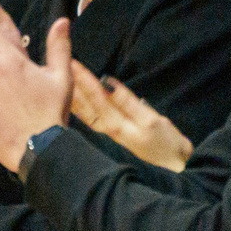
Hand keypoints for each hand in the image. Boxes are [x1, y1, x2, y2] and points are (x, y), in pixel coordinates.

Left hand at [66, 65, 190, 170]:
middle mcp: (106, 129)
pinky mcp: (110, 136)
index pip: (96, 96)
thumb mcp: (152, 121)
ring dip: (73, 96)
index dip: (84, 79)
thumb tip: (108, 84)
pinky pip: (88, 118)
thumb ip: (128, 103)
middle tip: (57, 65)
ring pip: (84, 112)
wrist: (173, 167)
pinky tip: (72, 102)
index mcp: (115, 124)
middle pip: (85, 104)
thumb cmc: (166, 143)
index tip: (72, 62)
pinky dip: (79, 108)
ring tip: (59, 80)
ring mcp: (107, 133)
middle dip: (72, 85)